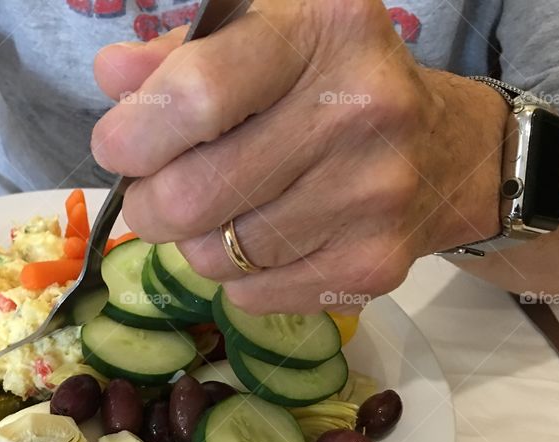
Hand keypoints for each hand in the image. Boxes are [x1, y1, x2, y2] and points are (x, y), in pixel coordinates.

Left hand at [92, 0, 508, 313]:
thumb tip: (113, 78)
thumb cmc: (331, 85)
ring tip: (222, 211)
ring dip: (195, 242)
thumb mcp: (264, 38)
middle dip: (149, 204)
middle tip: (155, 194)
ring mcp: (373, 196)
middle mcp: (360, 109)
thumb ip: (183, 56)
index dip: (134, 135)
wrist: (445, 152)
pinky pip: (252, 294)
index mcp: (323, 30)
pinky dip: (237, 275)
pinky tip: (264, 238)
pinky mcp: (374, 265)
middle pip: (194, 195)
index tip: (118, 148)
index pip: (197, 95)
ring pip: (216, 256)